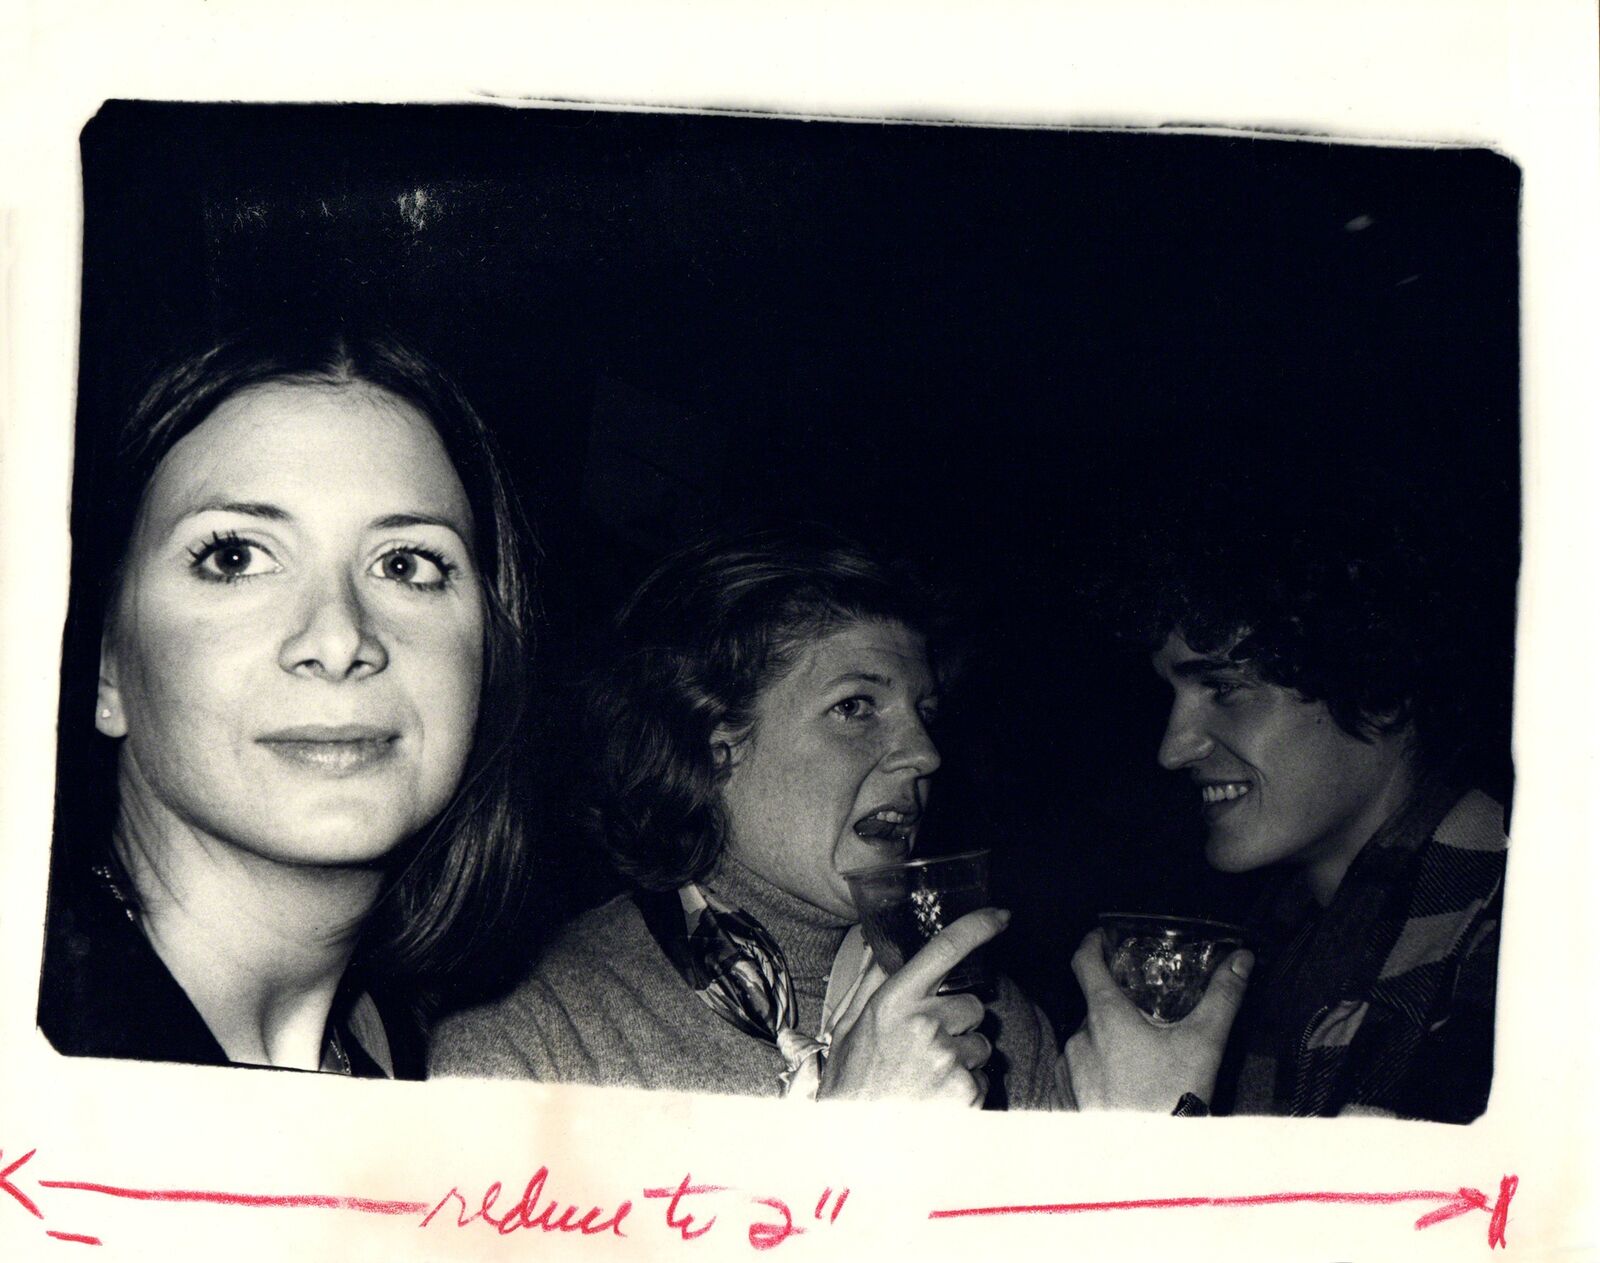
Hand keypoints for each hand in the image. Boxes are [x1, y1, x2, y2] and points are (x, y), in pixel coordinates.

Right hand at [818, 908, 1008, 1106]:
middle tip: (927, 1045)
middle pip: (974, 1005)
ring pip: (981, 1044)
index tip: (1001, 916)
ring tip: (928, 1076)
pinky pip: (983, 1078)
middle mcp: (926, 1025)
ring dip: (963, 1057)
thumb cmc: (852, 1080)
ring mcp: (949, 1060)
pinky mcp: (967, 1093)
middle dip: (958, 1022)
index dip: (978, 926)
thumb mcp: (849, 1025)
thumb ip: (871, 983)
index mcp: (896, 1001)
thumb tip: (881, 947)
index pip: (945, 949)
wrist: (855, 1143)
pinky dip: (966, 1088)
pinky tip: (936, 1097)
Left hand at [1058, 927, 1251, 1111]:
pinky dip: (1103, 1067)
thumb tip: (1241, 960)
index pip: (1084, 961)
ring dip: (1113, 1038)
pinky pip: (1083, 1068)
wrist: (1151, 1159)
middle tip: (1147, 1010)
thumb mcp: (1203, 1043)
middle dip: (1119, 1005)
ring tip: (1145, 1053)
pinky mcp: (1071, 1094)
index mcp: (1105, 1016)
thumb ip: (1222, 997)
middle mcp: (1080, 1037)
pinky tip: (1131, 1080)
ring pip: (1091, 1038)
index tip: (1103, 938)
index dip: (1093, 943)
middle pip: (1095, 1004)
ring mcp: (1071, 1067)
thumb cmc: (1172, 1097)